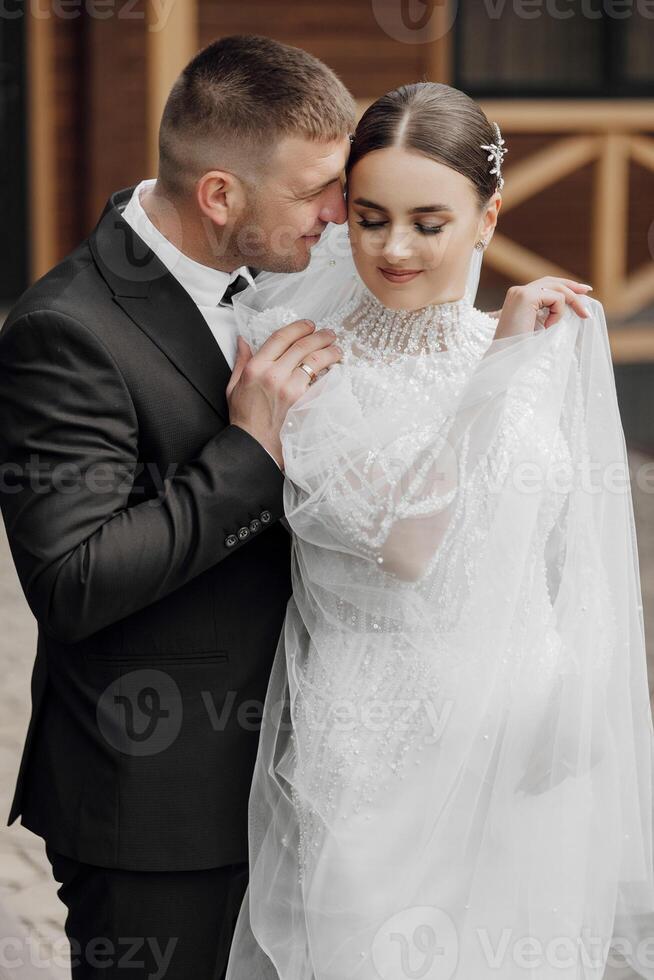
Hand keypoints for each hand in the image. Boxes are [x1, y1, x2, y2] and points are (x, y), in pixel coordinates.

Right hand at [226, 319, 342, 467]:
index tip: (309, 325)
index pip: (281, 337)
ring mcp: (290, 388)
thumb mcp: (233, 386)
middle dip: (320, 336)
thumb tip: (243, 341)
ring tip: (336, 349)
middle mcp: (273, 374)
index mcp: (256, 367)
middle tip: (329, 334)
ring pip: (315, 361)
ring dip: (330, 352)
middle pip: (302, 345)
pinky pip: (321, 381)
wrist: (254, 446)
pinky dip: (330, 373)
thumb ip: (241, 361)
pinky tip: (335, 369)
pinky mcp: (303, 402)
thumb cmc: (244, 419)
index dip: (298, 327)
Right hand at [494, 278, 592, 339]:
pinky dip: (558, 313)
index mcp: (518, 297)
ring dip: (569, 304)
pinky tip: (549, 326)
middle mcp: (518, 291)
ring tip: (573, 318)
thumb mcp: (537, 326)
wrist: (505, 358)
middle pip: (552, 281)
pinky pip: (556, 298)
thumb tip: (570, 304)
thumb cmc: (520, 348)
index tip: (582, 291)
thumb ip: (547, 312)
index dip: (565, 285)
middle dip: (573, 287)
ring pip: (557, 288)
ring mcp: (521, 292)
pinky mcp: (526, 297)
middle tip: (588, 292)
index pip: (545, 284)